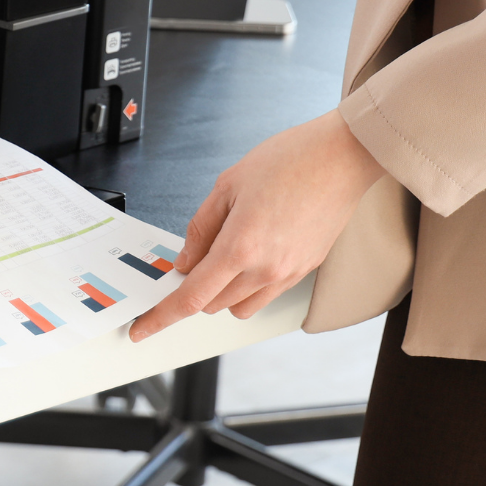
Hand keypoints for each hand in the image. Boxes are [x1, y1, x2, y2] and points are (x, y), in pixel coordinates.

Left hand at [127, 110, 386, 342]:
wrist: (342, 157)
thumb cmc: (290, 160)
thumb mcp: (227, 185)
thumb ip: (200, 229)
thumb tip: (185, 261)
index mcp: (240, 247)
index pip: (192, 297)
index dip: (162, 316)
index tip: (143, 328)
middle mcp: (266, 269)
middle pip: (213, 305)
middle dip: (194, 289)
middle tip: (191, 259)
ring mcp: (289, 273)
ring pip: (240, 306)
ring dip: (223, 291)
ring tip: (226, 250)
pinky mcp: (306, 270)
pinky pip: (267, 294)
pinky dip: (249, 285)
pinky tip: (251, 251)